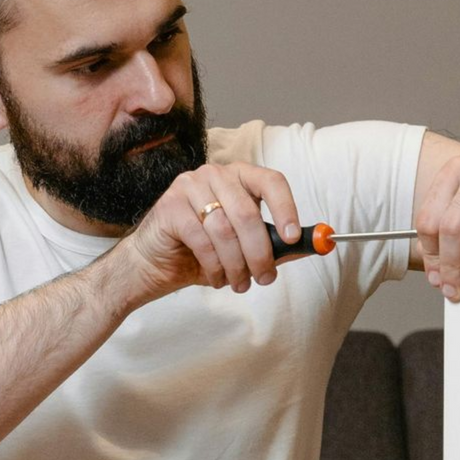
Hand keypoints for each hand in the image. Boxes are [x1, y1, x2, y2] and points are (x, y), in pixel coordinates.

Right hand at [119, 162, 302, 301]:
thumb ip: (274, 244)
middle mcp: (214, 175)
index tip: (293, 237)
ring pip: (225, 231)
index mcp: (237, 177)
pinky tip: (217, 278)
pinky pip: (202, 240)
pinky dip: (214, 266)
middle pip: (248, 213)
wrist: (151, 264)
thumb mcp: (243, 249)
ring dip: (237, 265)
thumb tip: (309, 245)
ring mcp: (189, 187)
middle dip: (260, 252)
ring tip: (239, 284)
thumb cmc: (198, 253)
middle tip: (265, 278)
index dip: (286, 208)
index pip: (271, 181)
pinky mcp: (170, 207)